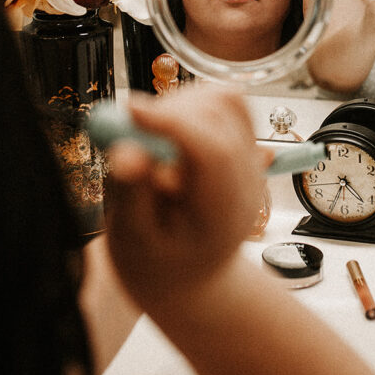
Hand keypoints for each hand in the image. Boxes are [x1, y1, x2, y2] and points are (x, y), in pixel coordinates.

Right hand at [105, 87, 269, 313]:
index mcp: (223, 212)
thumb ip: (131, 195)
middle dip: (168, 112)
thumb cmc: (157, 264)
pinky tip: (167, 136)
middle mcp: (246, 180)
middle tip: (128, 134)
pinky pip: (223, 103)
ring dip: (179, 105)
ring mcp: (249, 160)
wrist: (188, 276)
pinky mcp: (241, 144)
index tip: (130, 110)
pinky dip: (190, 105)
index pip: (213, 151)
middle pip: (220, 116)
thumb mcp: (132, 242)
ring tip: (149, 141)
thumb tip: (126, 152)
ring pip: (223, 99)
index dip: (172, 123)